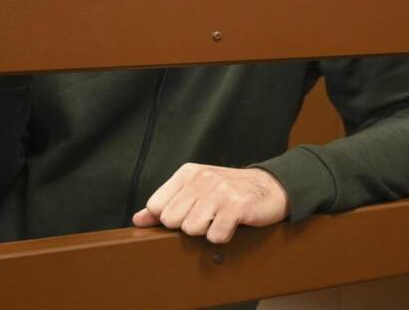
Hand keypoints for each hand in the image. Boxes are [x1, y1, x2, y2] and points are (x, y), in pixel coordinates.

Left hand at [132, 163, 289, 243]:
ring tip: (219, 219)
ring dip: (207, 231)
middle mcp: (203, 178)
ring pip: (192, 229)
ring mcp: (221, 191)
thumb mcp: (195, 191)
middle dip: (188, 226)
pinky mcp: (238, 206)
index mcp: (188, 172)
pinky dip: (223, 236)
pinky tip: (232, 224)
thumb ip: (166, 204)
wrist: (271, 186)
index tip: (188, 212)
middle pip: (173, 221)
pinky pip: (215, 236)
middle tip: (207, 216)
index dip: (170, 218)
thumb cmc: (229, 191)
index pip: (156, 206)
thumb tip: (138, 219)